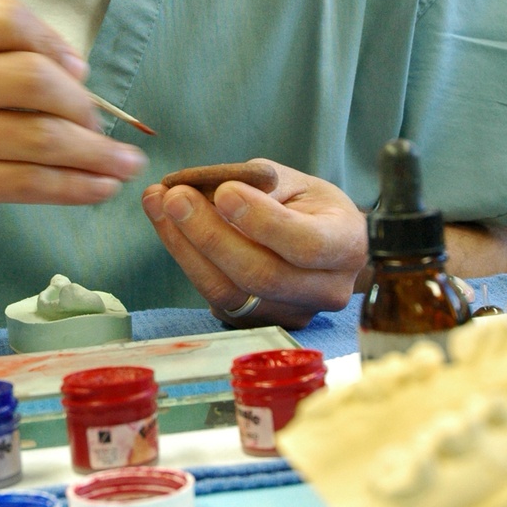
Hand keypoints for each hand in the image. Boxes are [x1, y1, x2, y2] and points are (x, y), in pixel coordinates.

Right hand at [0, 0, 146, 243]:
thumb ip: (7, 55)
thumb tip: (80, 74)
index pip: (9, 20)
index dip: (55, 44)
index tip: (80, 72)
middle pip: (32, 79)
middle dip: (82, 105)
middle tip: (101, 126)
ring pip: (39, 137)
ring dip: (95, 153)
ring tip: (124, 163)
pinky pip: (30, 182)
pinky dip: (76, 185)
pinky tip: (102, 186)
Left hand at [141, 159, 367, 328]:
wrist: (321, 245)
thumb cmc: (309, 207)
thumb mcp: (296, 182)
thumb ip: (260, 183)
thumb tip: (209, 188)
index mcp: (346, 246)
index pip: (307, 245)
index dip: (263, 222)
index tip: (224, 192)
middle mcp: (326, 290)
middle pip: (262, 275)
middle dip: (211, 234)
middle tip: (175, 196)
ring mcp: (291, 315)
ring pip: (231, 292)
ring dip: (186, 247)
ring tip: (159, 204)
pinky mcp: (257, 324)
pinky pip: (215, 298)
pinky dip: (186, 259)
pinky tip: (167, 225)